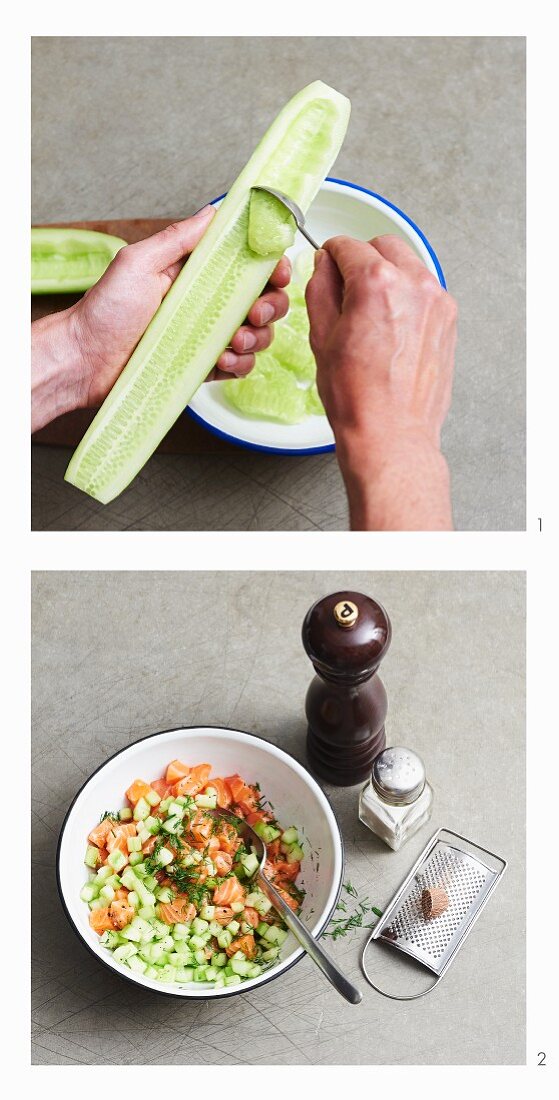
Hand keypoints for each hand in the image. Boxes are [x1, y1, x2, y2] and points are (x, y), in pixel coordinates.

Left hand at [31, 206, 289, 431]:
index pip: (248, 265)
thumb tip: (213, 211)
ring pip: (257, 335)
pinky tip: (221, 362)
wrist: (84, 360)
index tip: (276, 272)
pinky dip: (239, 365)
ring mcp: (207, 335)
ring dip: (256, 338)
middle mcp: (207, 302)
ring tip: (233, 342)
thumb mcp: (139, 262)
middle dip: (271, 307)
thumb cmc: (104, 310)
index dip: (271, 268)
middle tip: (253, 313)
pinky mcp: (203, 365)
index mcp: (197, 273)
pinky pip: (239, 366)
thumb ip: (178, 238)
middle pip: (264, 300)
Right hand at [306, 235, 456, 529]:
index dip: (330, 255)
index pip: (348, 247)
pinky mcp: (448, 321)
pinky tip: (389, 327)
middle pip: (383, 247)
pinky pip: (423, 292)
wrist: (391, 435)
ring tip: (368, 312)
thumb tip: (323, 268)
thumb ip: (321, 290)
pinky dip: (405, 297)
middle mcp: (413, 285)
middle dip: (361, 260)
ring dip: (386, 276)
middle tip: (345, 287)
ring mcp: (436, 303)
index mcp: (377, 283)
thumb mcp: (322, 338)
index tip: (326, 265)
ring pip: (408, 266)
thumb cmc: (357, 399)